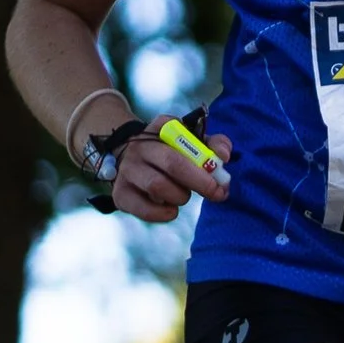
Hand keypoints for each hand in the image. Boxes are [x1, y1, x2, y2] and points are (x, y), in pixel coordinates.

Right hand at [111, 119, 232, 222]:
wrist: (132, 162)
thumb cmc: (172, 153)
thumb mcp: (193, 142)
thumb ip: (213, 145)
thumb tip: (224, 156)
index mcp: (161, 128)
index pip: (183, 132)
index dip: (205, 151)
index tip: (223, 166)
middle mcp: (140, 146)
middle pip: (172, 163)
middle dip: (200, 182)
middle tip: (217, 194)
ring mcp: (127, 170)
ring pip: (157, 186)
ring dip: (180, 196)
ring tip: (183, 197)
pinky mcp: (120, 193)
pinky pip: (143, 208)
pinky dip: (163, 214)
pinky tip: (171, 210)